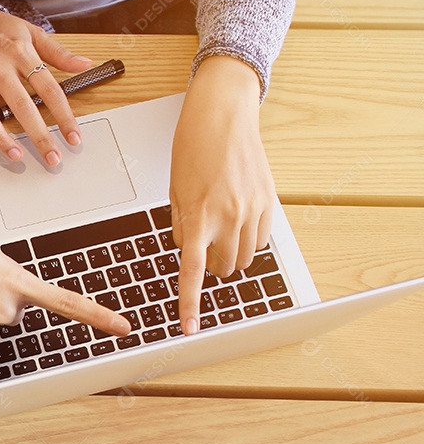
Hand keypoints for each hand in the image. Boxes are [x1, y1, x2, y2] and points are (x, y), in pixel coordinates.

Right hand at [0, 10, 92, 166]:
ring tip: (16, 155)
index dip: (64, 116)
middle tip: (52, 158)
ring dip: (0, 137)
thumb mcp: (32, 33)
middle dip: (39, 136)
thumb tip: (84, 64)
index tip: (73, 137)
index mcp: (21, 55)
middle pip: (22, 106)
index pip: (49, 89)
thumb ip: (58, 52)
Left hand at [170, 56, 276, 335]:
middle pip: (222, 268)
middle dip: (211, 266)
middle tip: (201, 246)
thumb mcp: (175, 189)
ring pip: (244, 258)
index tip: (188, 327)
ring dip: (229, 254)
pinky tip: (237, 221)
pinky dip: (248, 239)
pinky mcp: (269, 201)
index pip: (191, 270)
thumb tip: (187, 252)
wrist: (223, 115)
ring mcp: (253, 209)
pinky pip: (261, 240)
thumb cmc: (193, 147)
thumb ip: (181, 225)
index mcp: (198, 214)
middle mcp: (229, 215)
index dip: (190, 303)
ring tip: (217, 230)